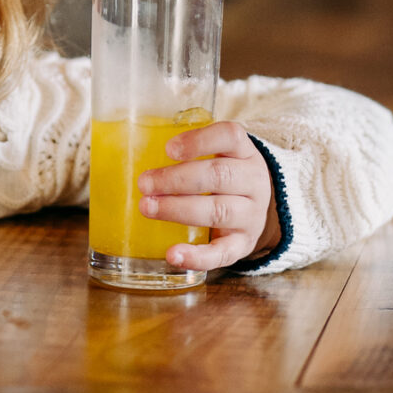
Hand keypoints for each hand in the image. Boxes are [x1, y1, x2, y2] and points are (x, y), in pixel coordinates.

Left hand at [137, 121, 281, 275]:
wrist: (258, 212)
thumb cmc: (226, 180)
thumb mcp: (221, 157)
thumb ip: (190, 154)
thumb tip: (134, 155)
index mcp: (244, 153)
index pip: (230, 136)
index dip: (200, 141)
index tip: (169, 149)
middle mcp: (253, 182)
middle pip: (218, 175)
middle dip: (177, 179)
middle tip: (144, 183)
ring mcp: (251, 215)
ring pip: (218, 211)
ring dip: (178, 209)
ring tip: (148, 208)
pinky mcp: (243, 245)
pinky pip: (222, 253)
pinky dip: (196, 256)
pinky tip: (173, 255)